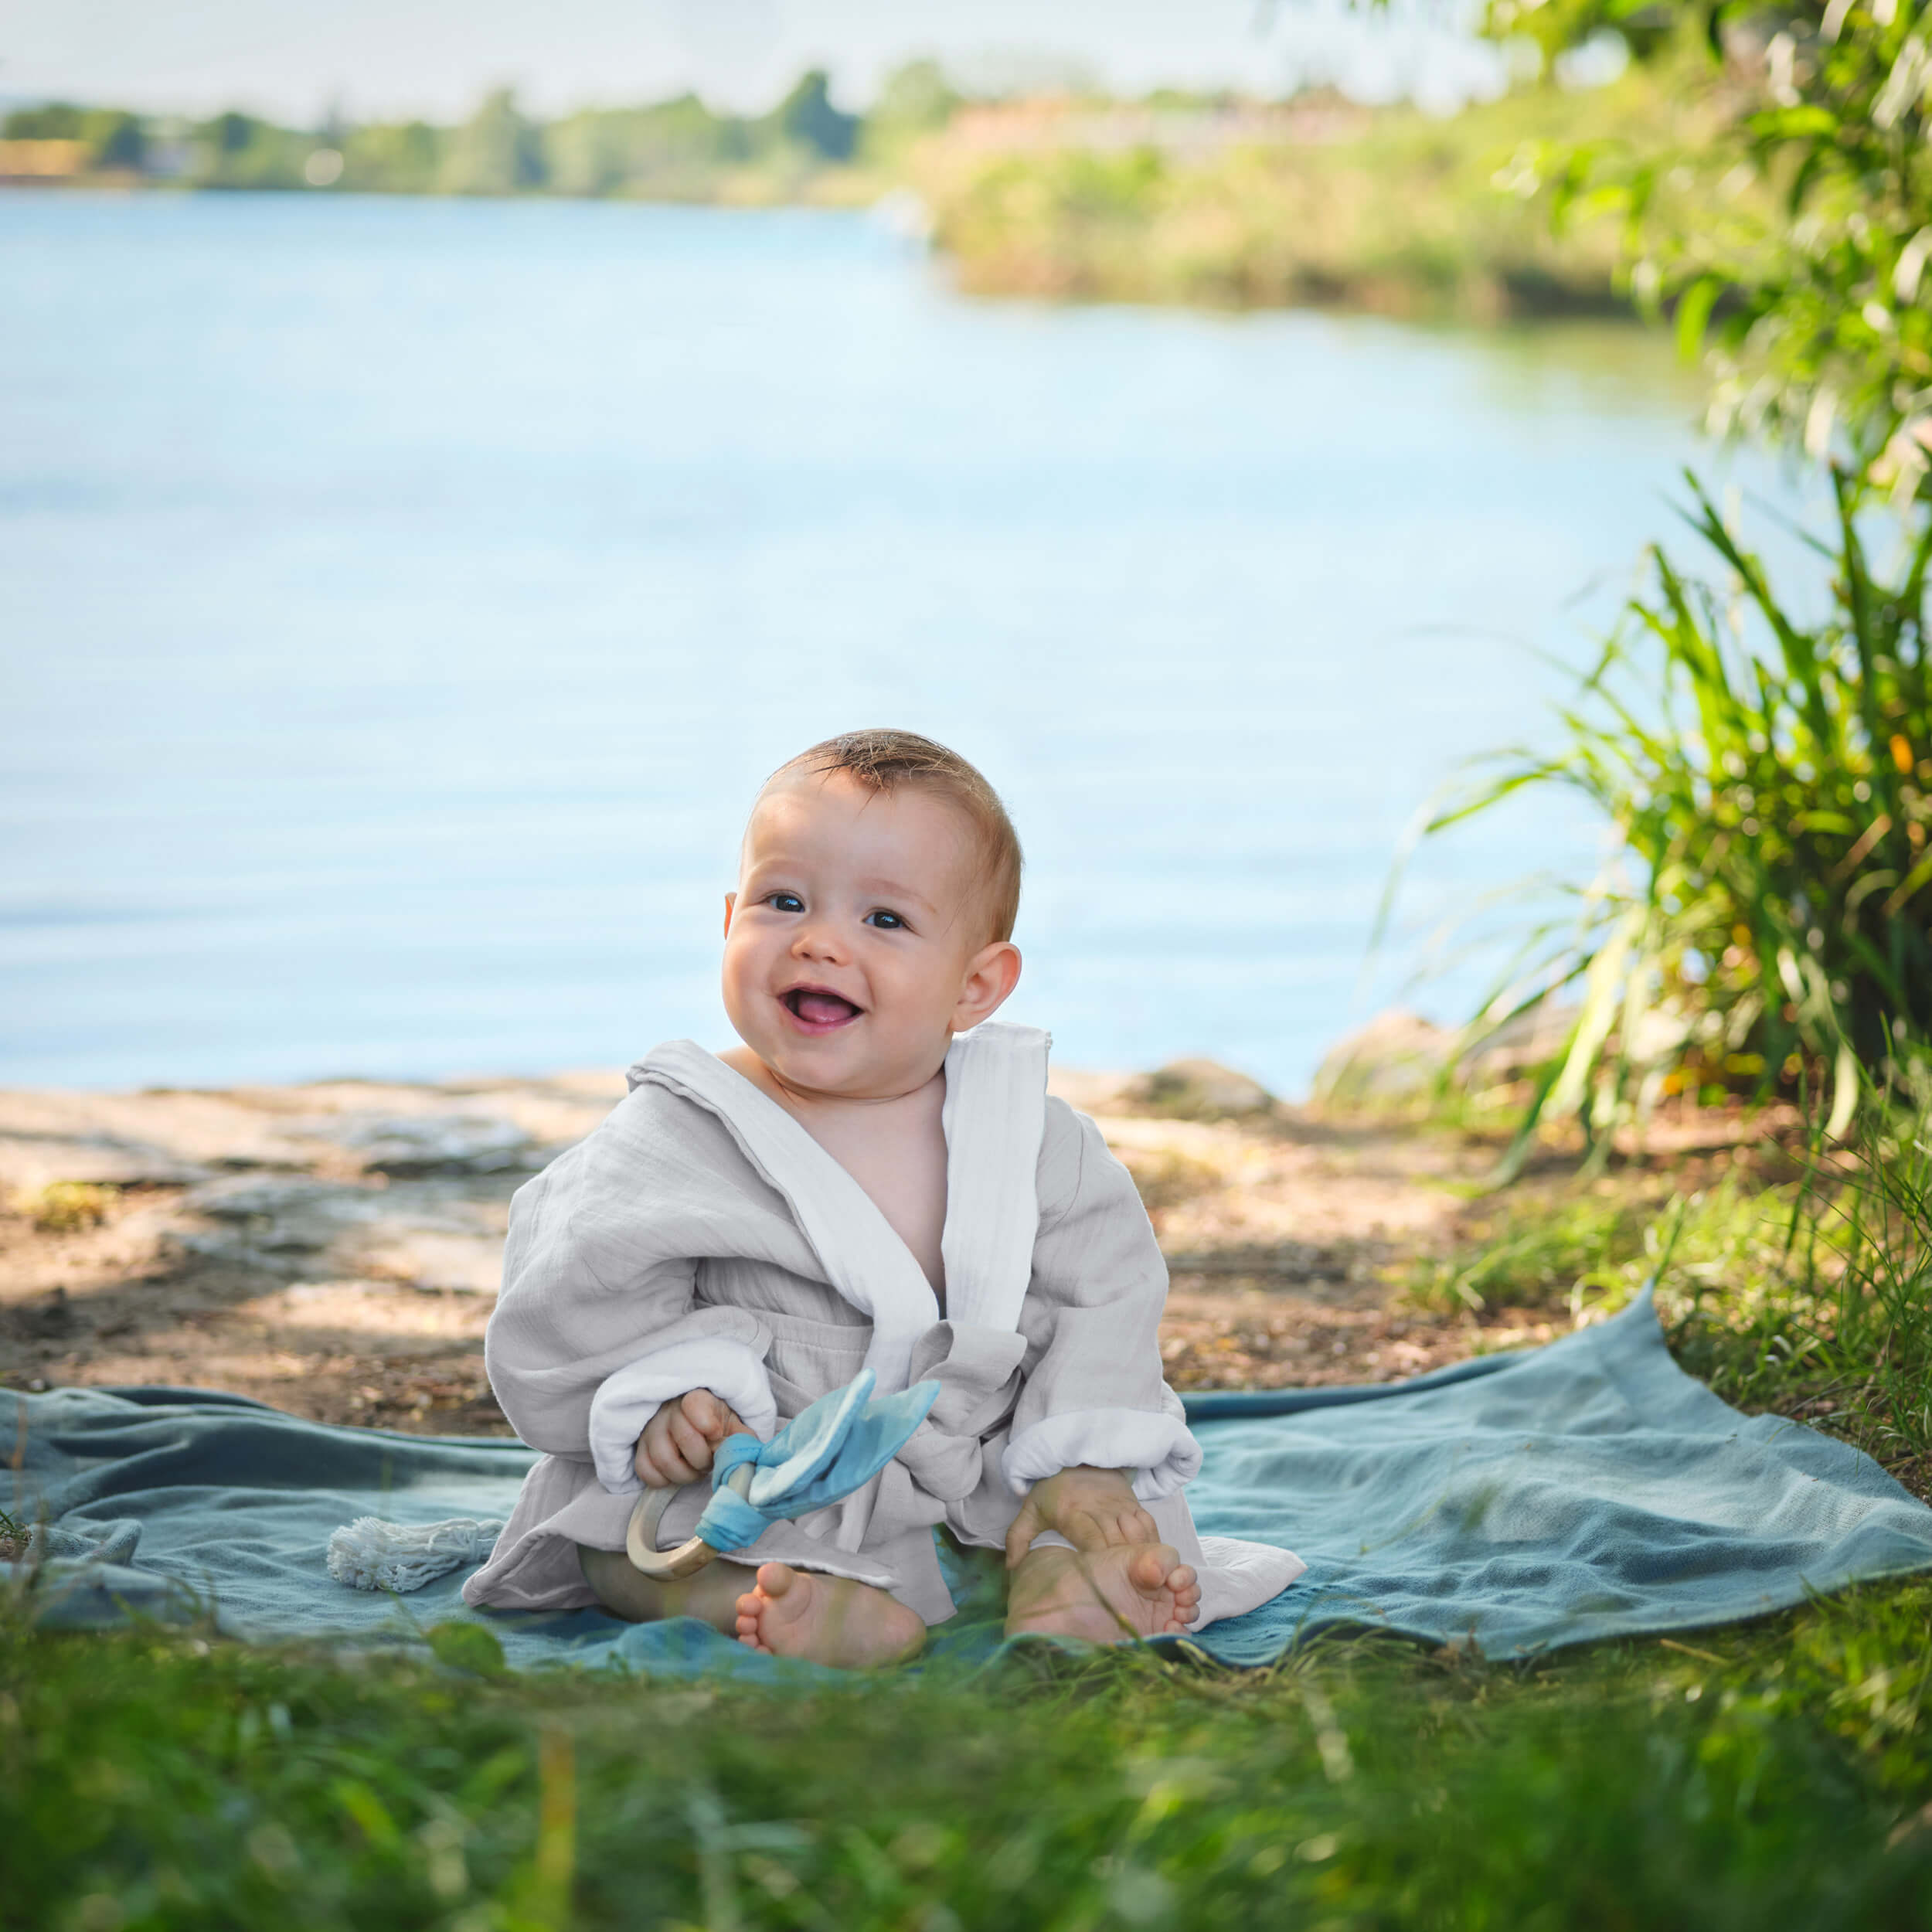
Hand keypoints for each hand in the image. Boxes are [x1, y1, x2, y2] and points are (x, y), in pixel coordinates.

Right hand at [633, 1389, 747, 1487]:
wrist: (691, 1423)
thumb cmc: (715, 1423)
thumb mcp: (732, 1424)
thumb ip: (742, 1437)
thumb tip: (747, 1454)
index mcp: (697, 1399)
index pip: (694, 1404)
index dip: (707, 1423)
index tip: (716, 1434)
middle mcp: (669, 1411)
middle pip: (685, 1438)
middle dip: (703, 1459)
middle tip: (710, 1462)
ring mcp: (651, 1430)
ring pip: (664, 1460)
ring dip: (685, 1474)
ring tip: (696, 1470)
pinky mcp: (640, 1449)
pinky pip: (646, 1471)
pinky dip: (664, 1480)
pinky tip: (677, 1473)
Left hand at [1004, 1465, 1157, 1566]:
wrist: (1077, 1457)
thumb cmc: (1052, 1491)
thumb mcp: (1030, 1510)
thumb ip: (1017, 1538)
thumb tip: (1012, 1568)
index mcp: (1072, 1511)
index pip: (1091, 1537)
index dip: (1100, 1559)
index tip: (1102, 1580)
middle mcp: (1098, 1507)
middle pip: (1116, 1539)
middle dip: (1122, 1564)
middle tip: (1125, 1588)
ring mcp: (1118, 1505)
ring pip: (1136, 1532)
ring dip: (1140, 1556)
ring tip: (1143, 1579)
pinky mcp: (1133, 1504)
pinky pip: (1148, 1525)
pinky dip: (1152, 1543)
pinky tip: (1152, 1562)